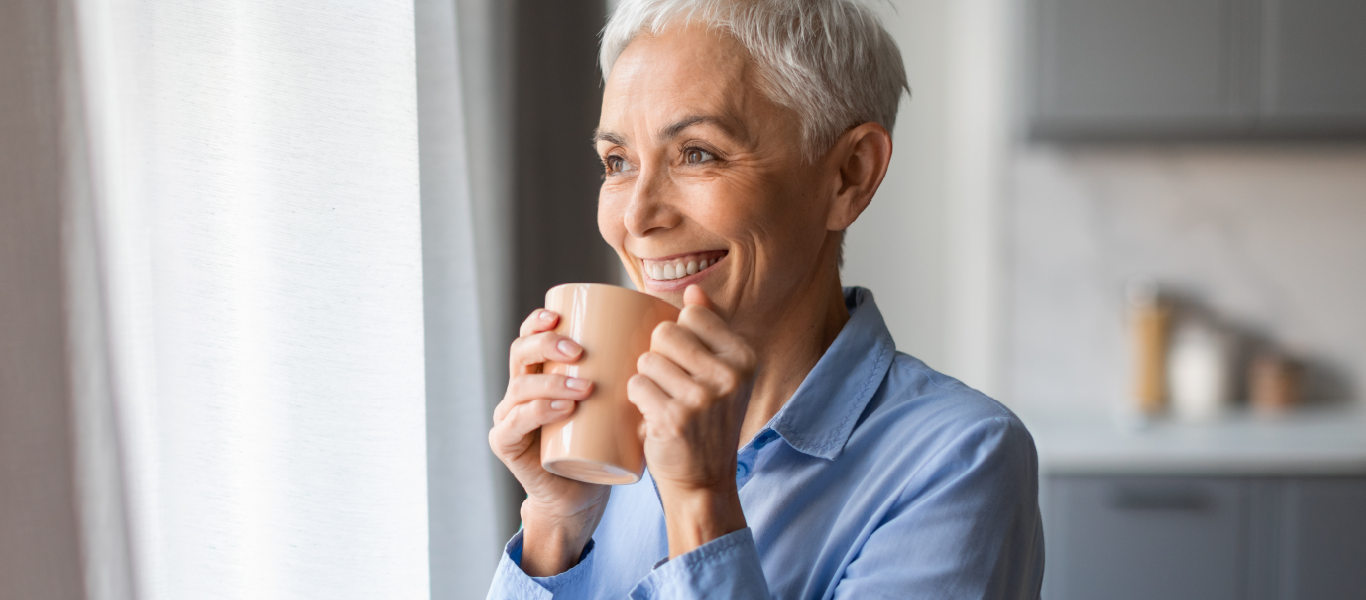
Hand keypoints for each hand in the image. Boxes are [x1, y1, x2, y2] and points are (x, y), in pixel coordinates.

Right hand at [488, 308, 610, 575]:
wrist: (584, 491)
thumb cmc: (605, 440)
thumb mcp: (619, 400)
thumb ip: (635, 371)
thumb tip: (672, 334)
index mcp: (541, 371)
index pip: (531, 335)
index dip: (539, 321)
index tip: (560, 314)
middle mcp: (520, 389)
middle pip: (520, 353)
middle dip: (546, 345)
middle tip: (578, 351)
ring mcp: (509, 416)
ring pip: (520, 388)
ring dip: (551, 383)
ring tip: (584, 387)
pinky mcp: (507, 445)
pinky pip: (514, 424)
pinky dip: (536, 413)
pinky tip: (561, 410)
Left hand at [628, 285, 757, 556]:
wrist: (705, 482)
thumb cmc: (708, 424)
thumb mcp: (723, 376)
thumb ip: (710, 330)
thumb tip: (692, 291)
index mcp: (744, 357)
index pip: (692, 316)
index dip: (677, 336)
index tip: (685, 364)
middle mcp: (729, 375)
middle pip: (665, 332)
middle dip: (657, 355)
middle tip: (669, 385)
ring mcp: (703, 398)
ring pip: (647, 359)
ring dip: (646, 379)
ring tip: (662, 401)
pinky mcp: (675, 418)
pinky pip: (636, 385)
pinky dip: (636, 399)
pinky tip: (651, 415)